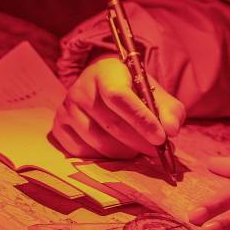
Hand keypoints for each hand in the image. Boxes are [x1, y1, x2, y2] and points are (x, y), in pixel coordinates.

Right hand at [51, 55, 185, 158]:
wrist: (101, 85)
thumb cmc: (132, 90)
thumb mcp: (154, 93)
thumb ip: (169, 110)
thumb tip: (171, 130)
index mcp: (104, 72)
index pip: (119, 97)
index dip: (141, 119)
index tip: (161, 138)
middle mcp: (80, 89)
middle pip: (112, 125)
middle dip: (140, 142)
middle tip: (158, 151)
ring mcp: (66, 109)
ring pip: (100, 143)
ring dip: (125, 152)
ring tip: (138, 148)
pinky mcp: (59, 127)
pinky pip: (84, 153)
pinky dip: (105, 157)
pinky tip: (117, 149)